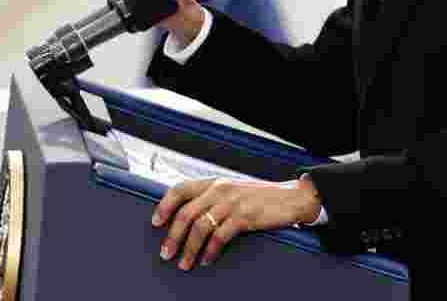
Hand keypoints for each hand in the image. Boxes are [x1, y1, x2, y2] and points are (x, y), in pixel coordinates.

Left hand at [152, 177, 322, 269]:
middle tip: (166, 253)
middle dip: (173, 236)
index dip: (164, 206)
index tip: (155, 222)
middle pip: (186, 213)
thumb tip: (187, 217)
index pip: (180, 189)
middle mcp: (220, 189)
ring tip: (184, 263)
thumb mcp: (232, 191)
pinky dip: (210, 251)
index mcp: (214, 182)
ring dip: (188, 249)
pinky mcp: (244, 217)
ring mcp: (232, 203)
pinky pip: (219, 237)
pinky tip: (206, 259)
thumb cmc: (259, 197)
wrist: (290, 198)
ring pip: (200, 227)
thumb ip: (212, 198)